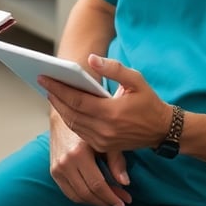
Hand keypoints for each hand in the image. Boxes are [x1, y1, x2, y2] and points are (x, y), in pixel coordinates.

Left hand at [40, 55, 171, 152]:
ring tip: (50, 92)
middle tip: (43, 82)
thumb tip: (91, 59)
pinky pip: (80, 132)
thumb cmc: (148, 101)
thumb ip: (114, 68)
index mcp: (111, 112)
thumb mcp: (136, 79)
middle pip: (71, 113)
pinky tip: (64, 107)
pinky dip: (70, 119)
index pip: (77, 100)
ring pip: (73, 124)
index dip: (59, 88)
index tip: (44, 77)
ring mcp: (103, 141)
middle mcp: (105, 130)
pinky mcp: (103, 146)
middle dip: (55, 97)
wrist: (162, 130)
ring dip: (60, 108)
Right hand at [48, 111, 131, 205]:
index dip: (112, 197)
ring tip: (107, 200)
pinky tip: (94, 195)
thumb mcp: (105, 140)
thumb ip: (116, 161)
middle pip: (87, 193)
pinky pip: (68, 192)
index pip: (97, 184)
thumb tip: (124, 182)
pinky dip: (82, 198)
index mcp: (79, 152)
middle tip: (119, 203)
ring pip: (77, 197)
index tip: (123, 203)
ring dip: (94, 202)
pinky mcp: (53, 171)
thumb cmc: (88, 127)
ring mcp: (57, 167)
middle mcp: (65, 162)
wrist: (64, 118)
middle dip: (105, 202)